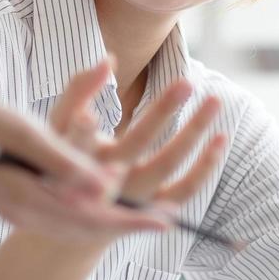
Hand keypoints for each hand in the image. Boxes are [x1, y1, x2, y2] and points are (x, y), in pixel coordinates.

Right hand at [0, 96, 171, 239]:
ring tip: (142, 214)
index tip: (167, 220)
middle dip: (128, 224)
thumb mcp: (26, 133)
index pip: (93, 217)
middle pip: (87, 228)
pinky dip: (87, 215)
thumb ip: (66, 159)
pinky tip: (99, 203)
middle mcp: (25, 214)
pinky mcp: (13, 204)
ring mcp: (17, 211)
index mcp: (29, 199)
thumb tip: (105, 183)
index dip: (132, 219)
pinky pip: (59, 219)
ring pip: (74, 226)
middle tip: (168, 221)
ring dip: (110, 221)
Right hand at [43, 58, 224, 239]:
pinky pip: (184, 190)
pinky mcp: (152, 210)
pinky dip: (205, 166)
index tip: (97, 108)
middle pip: (136, 142)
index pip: (78, 138)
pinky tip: (220, 139)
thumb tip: (110, 58)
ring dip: (193, 132)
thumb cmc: (68, 160)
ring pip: (166, 164)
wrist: (77, 220)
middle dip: (162, 110)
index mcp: (77, 156)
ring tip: (214, 101)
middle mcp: (104, 179)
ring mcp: (131, 197)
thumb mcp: (59, 127)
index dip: (84, 127)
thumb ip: (79, 89)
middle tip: (185, 83)